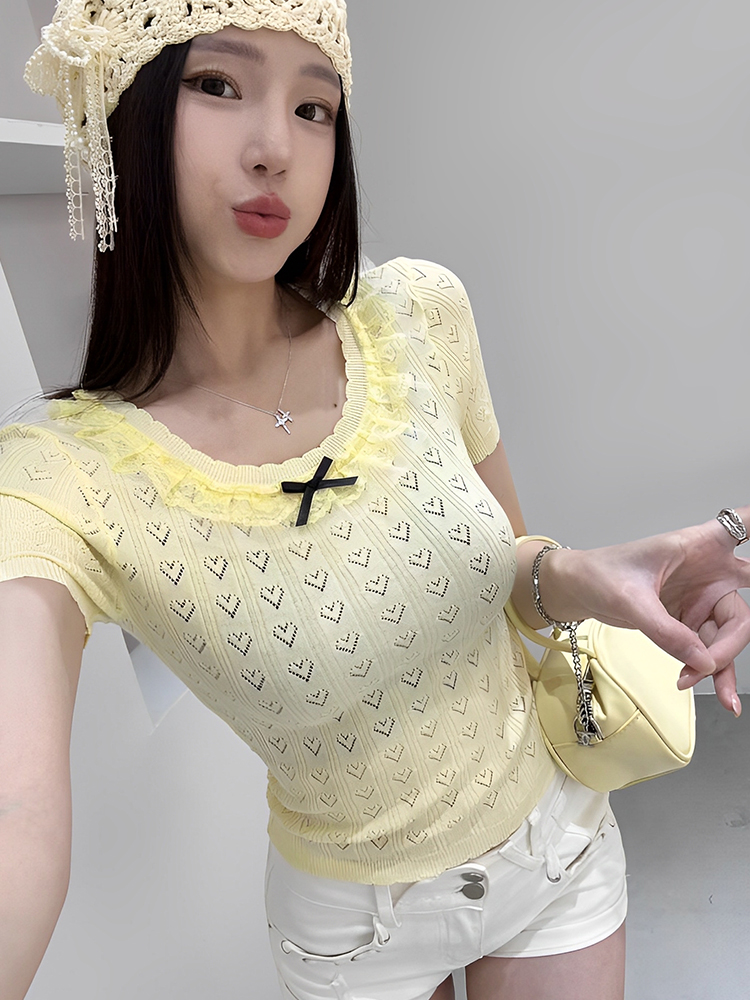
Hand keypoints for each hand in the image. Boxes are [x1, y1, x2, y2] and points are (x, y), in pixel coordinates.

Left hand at [538, 508, 749, 713]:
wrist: (577, 589)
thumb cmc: (601, 573)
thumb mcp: (630, 599)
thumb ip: (665, 630)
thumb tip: (701, 661)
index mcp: (698, 546)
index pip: (741, 525)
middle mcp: (709, 571)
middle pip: (742, 607)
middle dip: (739, 637)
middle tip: (715, 660)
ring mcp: (702, 598)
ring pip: (729, 634)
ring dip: (723, 664)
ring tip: (717, 694)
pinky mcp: (689, 620)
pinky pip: (709, 648)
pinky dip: (710, 669)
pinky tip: (703, 683)